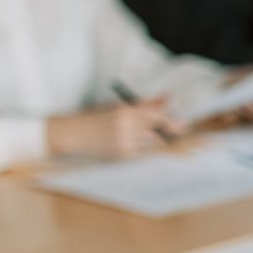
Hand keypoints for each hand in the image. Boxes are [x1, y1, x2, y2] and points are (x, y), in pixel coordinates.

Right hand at [47, 97, 173, 158]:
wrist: (71, 134)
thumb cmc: (94, 117)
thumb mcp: (116, 106)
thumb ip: (142, 105)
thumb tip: (166, 97)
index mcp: (124, 111)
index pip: (155, 114)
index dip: (169, 115)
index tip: (180, 116)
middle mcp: (126, 128)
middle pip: (158, 129)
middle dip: (171, 128)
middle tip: (181, 127)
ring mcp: (124, 143)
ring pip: (153, 142)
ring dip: (158, 138)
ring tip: (157, 134)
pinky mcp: (122, 155)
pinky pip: (142, 152)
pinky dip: (144, 147)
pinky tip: (137, 142)